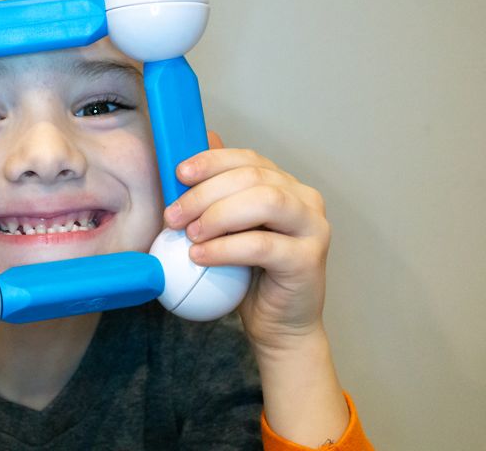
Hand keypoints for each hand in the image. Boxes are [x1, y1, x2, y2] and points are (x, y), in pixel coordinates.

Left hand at [163, 132, 331, 353]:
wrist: (279, 326)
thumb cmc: (248, 277)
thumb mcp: (225, 231)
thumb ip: (214, 198)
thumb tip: (186, 162)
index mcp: (285, 185)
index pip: (248, 158)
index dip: (211, 162)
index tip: (179, 174)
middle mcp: (305, 200)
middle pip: (252, 177)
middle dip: (205, 192)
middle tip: (173, 215)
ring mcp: (312, 228)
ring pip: (264, 202)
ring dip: (218, 214)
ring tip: (189, 234)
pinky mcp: (308, 259)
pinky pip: (261, 245)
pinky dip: (224, 248)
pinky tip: (199, 256)